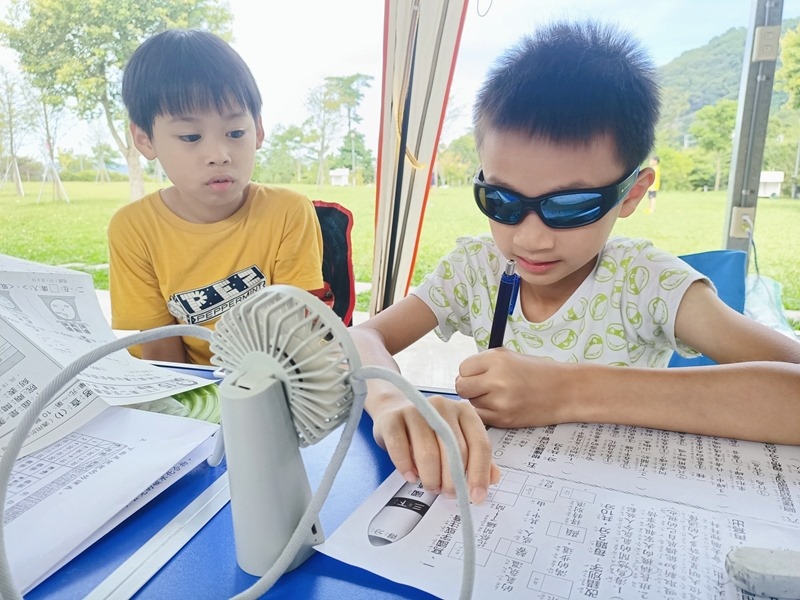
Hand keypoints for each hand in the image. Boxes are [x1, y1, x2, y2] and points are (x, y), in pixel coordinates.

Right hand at [370, 394, 499, 503]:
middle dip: (453, 480)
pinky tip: (411, 476)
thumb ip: (476, 457)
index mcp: (464, 411)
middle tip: (449, 493)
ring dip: (430, 477)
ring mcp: (416, 410)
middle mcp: (442, 406)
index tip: (476, 496)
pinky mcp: (393, 418)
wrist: (394, 409)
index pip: (479, 444)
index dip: (479, 474)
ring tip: (431, 485)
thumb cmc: (430, 429)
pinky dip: (406, 468)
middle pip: (454, 450)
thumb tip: (493, 478)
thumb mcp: (457, 438)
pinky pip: (400, 449)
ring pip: (428, 453)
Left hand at [456, 348, 570, 427]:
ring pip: (471, 403)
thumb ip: (484, 364)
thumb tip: (462, 376)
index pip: (463, 368)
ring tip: (501, 396)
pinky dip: (486, 414)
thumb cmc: (539, 372)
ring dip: (480, 401)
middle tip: (483, 388)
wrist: (565, 391)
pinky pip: (481, 417)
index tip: (479, 374)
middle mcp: (496, 380)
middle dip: (469, 388)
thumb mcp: (509, 357)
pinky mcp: (504, 420)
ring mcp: (499, 402)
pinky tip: (502, 407)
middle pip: (461, 387)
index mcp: (496, 359)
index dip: (469, 372)